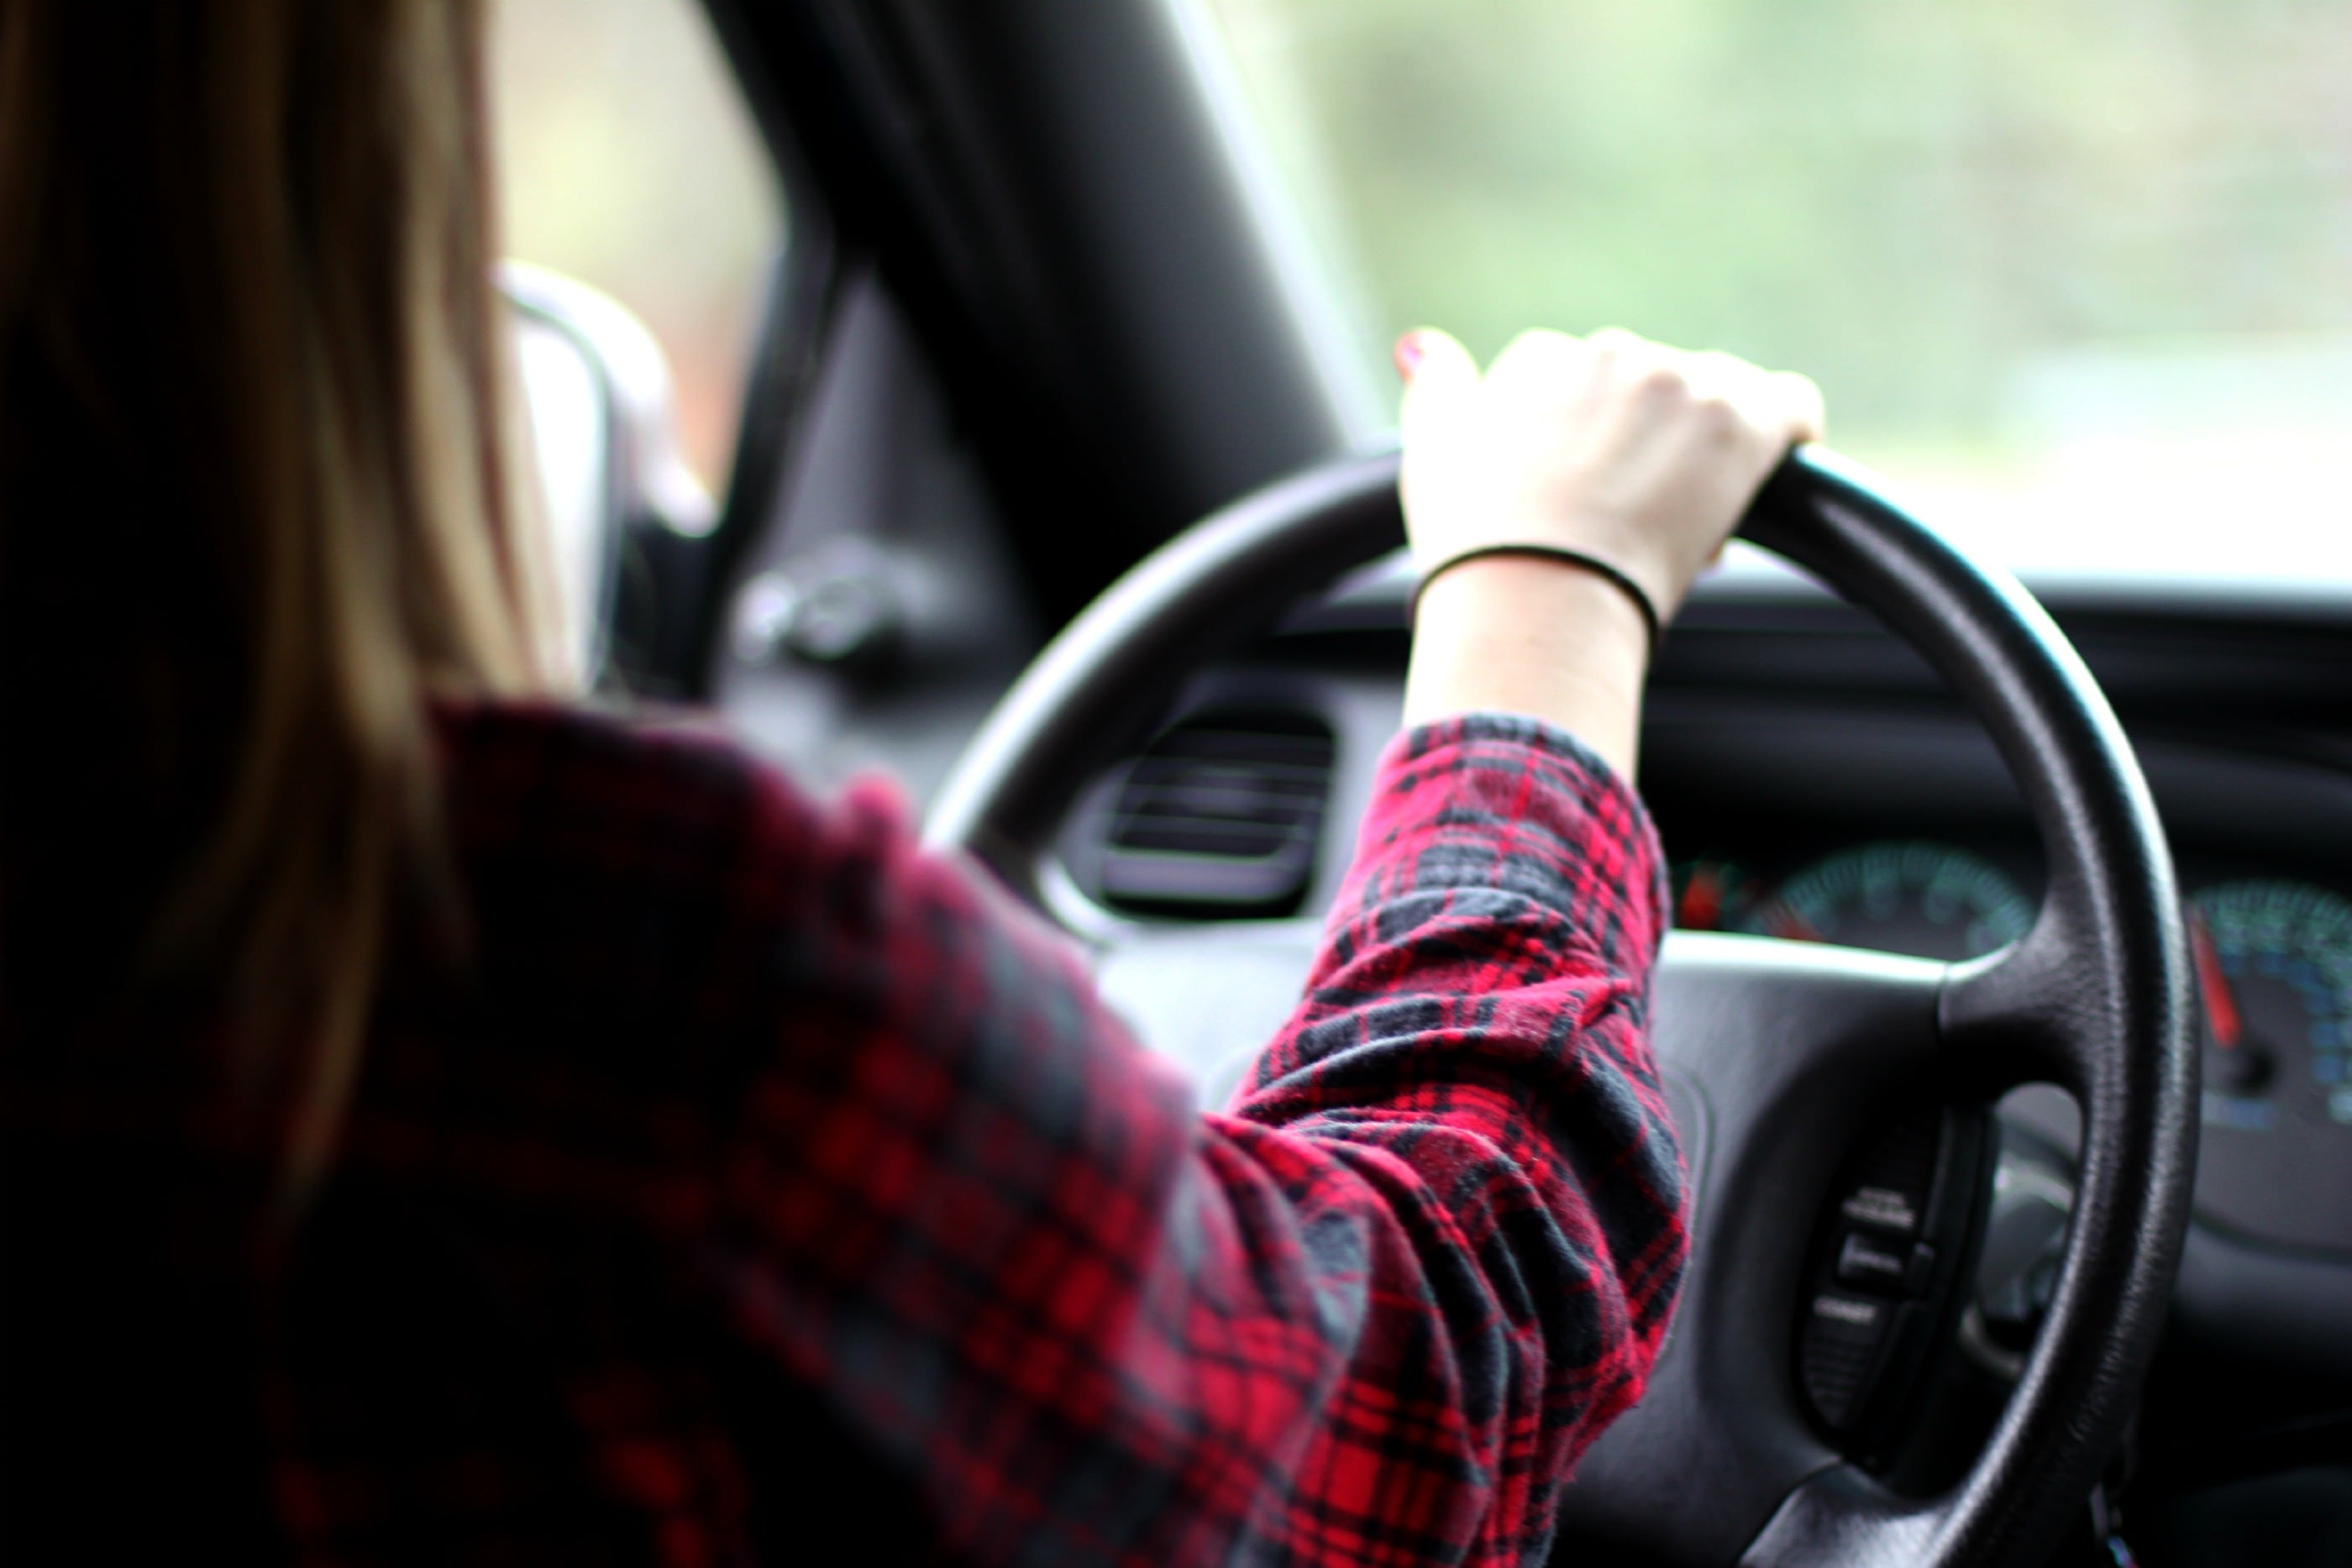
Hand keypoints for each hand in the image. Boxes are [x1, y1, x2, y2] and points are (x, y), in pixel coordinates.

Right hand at [1396, 328, 1823, 773]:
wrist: (1531, 593)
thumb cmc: (1475, 544)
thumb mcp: (1431, 455)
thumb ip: (1436, 389)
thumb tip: (1424, 347)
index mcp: (1542, 359)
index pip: (1587, 386)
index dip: (1596, 447)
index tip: (1591, 501)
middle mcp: (1612, 353)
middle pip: (1656, 395)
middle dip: (1653, 451)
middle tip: (1634, 527)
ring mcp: (1679, 383)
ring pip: (1720, 404)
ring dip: (1709, 455)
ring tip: (1685, 525)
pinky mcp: (1740, 421)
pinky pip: (1788, 406)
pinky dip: (1785, 438)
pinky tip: (1766, 477)